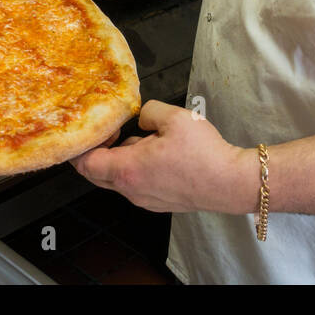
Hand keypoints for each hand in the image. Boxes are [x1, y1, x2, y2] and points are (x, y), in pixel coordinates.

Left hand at [70, 100, 256, 213]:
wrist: (230, 182)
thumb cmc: (203, 153)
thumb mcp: (174, 116)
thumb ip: (148, 111)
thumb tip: (142, 118)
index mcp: (127, 169)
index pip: (85, 163)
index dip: (84, 145)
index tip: (99, 129)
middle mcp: (131, 190)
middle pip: (96, 174)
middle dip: (98, 152)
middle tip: (113, 132)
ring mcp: (144, 200)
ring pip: (118, 179)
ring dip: (121, 160)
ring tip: (143, 140)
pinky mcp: (157, 203)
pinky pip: (135, 185)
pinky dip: (136, 169)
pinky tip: (157, 155)